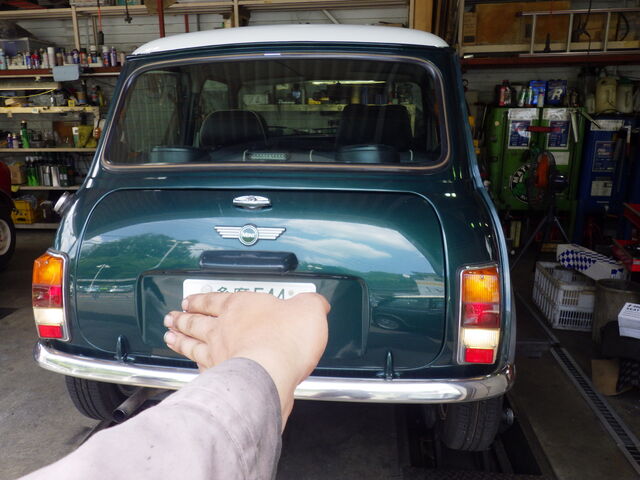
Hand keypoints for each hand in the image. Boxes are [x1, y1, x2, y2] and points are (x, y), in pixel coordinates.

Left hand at [163, 292, 329, 426]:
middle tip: (172, 316)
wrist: (272, 371)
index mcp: (241, 305)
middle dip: (183, 317)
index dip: (202, 298)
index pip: (214, 299)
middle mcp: (223, 328)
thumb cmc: (286, 339)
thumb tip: (317, 302)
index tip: (192, 299)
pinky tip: (188, 367)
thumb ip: (311, 304)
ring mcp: (218, 353)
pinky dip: (190, 366)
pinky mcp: (219, 376)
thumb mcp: (309, 310)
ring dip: (179, 339)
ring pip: (191, 343)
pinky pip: (198, 369)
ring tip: (169, 336)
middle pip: (196, 320)